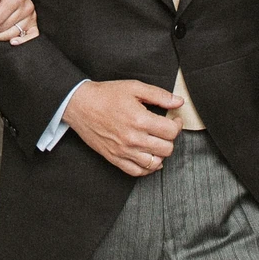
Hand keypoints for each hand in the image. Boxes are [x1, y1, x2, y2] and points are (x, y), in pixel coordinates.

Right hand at [63, 80, 181, 176]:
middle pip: (166, 149)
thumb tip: (178, 102)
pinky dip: (147, 168)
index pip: (171, 132)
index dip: (177, 125)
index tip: (174, 120)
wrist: (79, 104)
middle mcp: (133, 138)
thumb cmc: (105, 95)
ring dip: (160, 154)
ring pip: (154, 163)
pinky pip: (137, 172)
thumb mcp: (134, 87)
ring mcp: (123, 151)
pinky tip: (149, 158)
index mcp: (140, 120)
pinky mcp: (114, 158)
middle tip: (165, 130)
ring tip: (157, 143)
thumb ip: (159, 95)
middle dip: (170, 139)